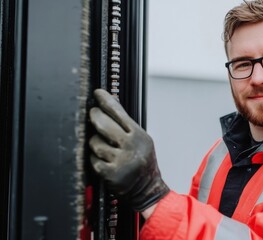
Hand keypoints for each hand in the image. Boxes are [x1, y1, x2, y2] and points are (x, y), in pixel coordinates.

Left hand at [89, 89, 168, 211]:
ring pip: (95, 142)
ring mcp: (120, 160)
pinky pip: (93, 159)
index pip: (119, 113)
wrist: (148, 189)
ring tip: (103, 145)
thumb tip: (111, 106)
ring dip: (95, 142)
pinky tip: (103, 159)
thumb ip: (127, 126)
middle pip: (103, 124)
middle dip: (95, 117)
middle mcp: (130, 147)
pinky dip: (95, 158)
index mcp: (139, 136)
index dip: (106, 101)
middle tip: (93, 114)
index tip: (98, 93)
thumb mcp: (142, 140)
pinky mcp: (110, 173)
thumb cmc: (143, 162)